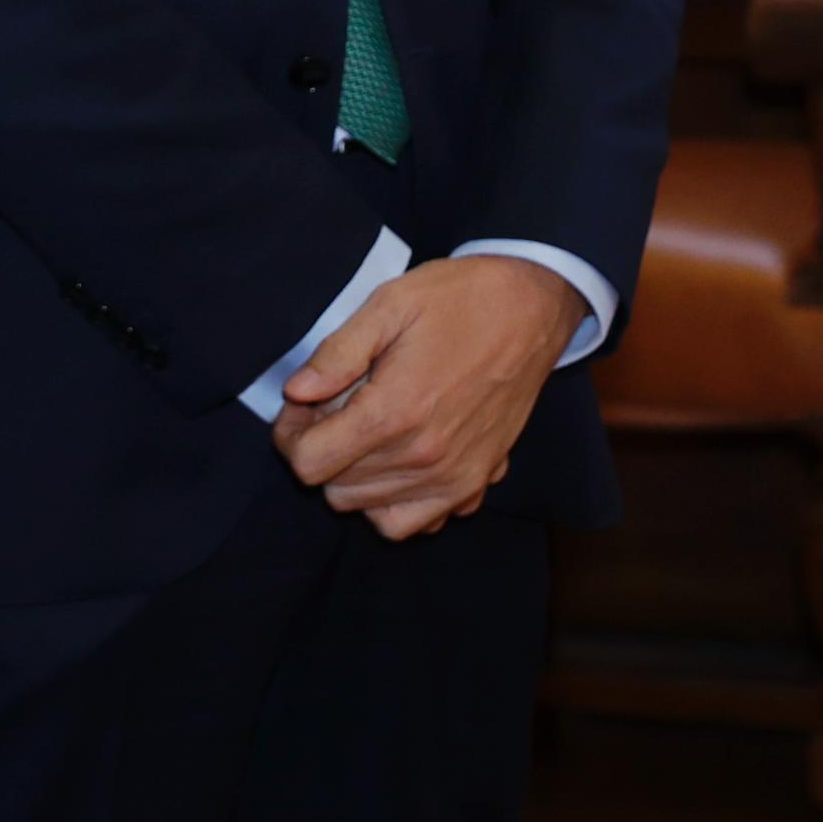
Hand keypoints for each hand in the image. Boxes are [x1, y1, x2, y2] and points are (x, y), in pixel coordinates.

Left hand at [270, 255, 584, 539]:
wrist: (531, 308)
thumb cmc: (458, 299)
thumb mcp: (388, 305)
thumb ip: (337, 354)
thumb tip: (296, 392)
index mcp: (394, 412)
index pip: (309, 464)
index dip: (291, 434)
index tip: (302, 405)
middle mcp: (424, 458)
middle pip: (335, 490)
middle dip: (321, 451)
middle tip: (333, 408)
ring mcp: (454, 478)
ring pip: (370, 511)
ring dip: (355, 478)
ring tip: (365, 430)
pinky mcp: (477, 483)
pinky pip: (418, 522)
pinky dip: (397, 501)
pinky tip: (399, 458)